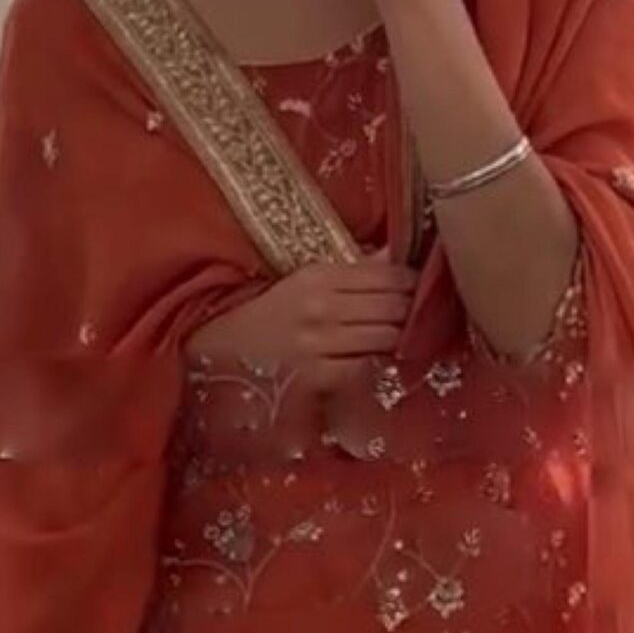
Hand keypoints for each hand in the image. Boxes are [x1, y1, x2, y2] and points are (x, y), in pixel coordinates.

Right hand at [185, 250, 417, 384]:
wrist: (215, 353)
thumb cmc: (265, 314)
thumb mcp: (303, 280)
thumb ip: (353, 268)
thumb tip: (396, 254)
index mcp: (317, 276)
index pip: (390, 275)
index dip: (413, 281)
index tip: (418, 287)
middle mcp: (320, 308)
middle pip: (396, 306)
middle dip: (411, 310)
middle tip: (415, 314)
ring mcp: (319, 346)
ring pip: (388, 337)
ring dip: (399, 338)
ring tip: (398, 336)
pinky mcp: (317, 378)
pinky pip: (367, 367)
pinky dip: (377, 362)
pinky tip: (374, 358)